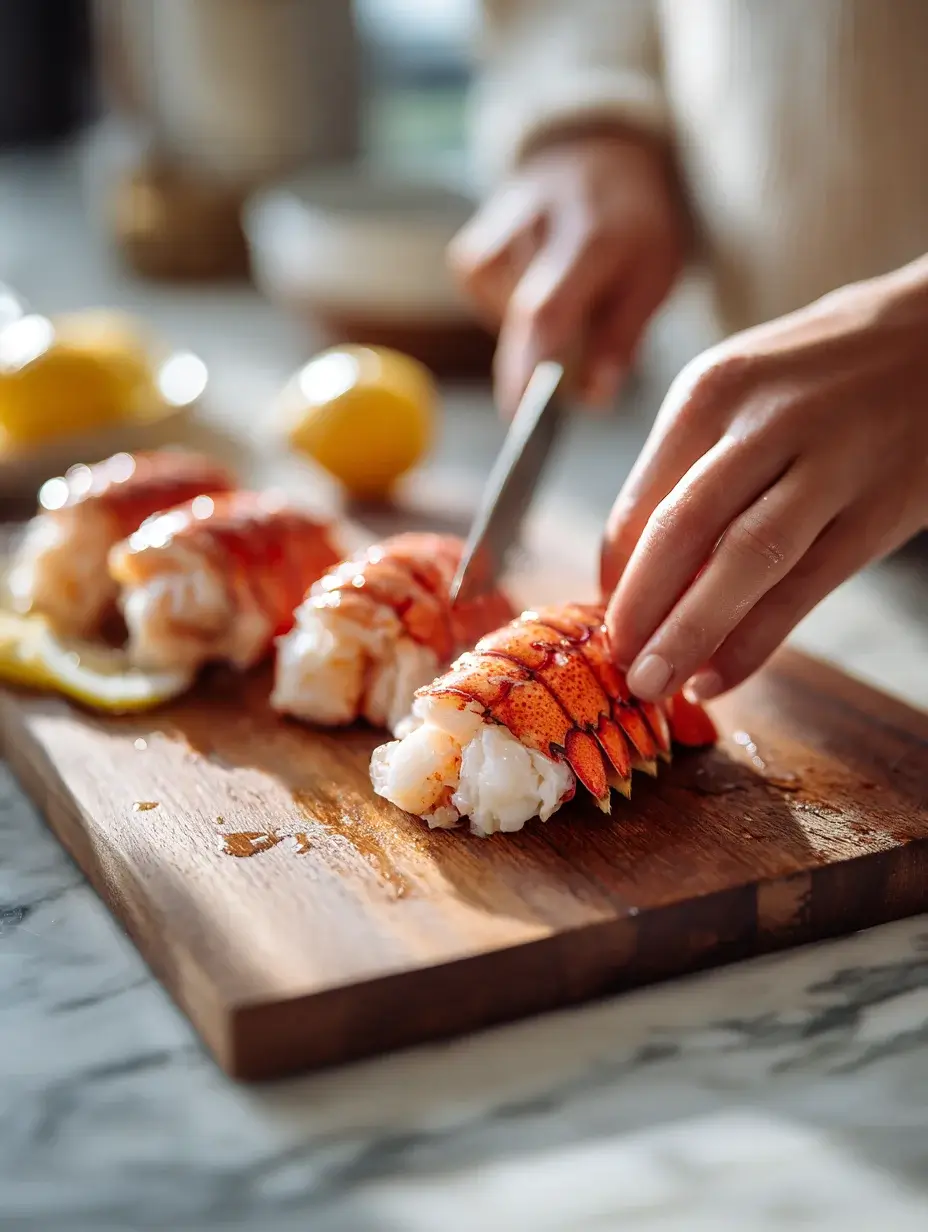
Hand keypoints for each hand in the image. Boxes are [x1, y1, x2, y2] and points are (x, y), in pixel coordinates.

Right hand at [449, 132, 685, 413]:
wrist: (600, 155)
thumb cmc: (636, 226)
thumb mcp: (653, 278)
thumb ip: (621, 339)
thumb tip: (593, 398)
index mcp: (593, 237)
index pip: (547, 310)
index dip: (531, 366)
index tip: (524, 414)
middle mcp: (536, 227)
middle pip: (519, 322)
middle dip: (535, 372)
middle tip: (552, 392)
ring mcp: (498, 234)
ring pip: (505, 320)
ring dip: (534, 337)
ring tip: (568, 301)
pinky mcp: (472, 249)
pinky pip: (485, 305)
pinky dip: (509, 314)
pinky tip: (535, 291)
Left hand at [601, 259, 927, 700]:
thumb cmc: (824, 374)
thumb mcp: (743, 393)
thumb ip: (690, 471)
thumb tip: (636, 574)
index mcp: (710, 391)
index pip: (639, 503)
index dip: (614, 578)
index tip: (605, 624)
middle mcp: (762, 422)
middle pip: (679, 531)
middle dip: (638, 611)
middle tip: (617, 666)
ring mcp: (827, 465)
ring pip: (741, 562)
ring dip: (688, 633)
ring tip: (653, 685)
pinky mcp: (879, 508)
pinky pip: (804, 588)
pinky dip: (755, 641)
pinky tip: (720, 676)